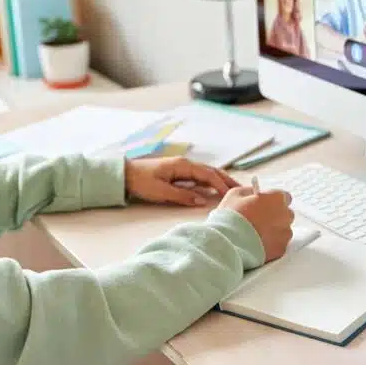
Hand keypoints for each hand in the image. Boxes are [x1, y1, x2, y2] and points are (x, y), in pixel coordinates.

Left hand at [124, 157, 239, 206]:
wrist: (124, 175)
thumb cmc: (141, 182)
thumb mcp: (161, 191)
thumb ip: (182, 196)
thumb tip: (202, 200)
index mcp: (182, 166)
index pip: (208, 174)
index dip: (221, 184)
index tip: (232, 194)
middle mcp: (184, 164)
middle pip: (210, 171)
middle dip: (226, 179)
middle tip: (241, 188)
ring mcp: (181, 167)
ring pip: (205, 173)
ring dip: (219, 179)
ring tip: (232, 188)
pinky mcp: (177, 172)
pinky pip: (198, 176)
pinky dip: (209, 181)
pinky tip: (214, 187)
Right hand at [218, 186, 294, 262]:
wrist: (229, 242)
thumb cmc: (231, 215)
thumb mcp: (235, 194)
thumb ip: (249, 191)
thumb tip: (254, 193)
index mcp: (276, 198)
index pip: (285, 197)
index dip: (273, 201)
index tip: (265, 204)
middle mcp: (285, 215)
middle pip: (285, 214)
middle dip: (275, 216)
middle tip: (258, 220)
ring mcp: (285, 234)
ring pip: (283, 231)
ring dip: (273, 231)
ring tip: (255, 235)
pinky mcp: (281, 249)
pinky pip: (278, 245)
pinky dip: (270, 244)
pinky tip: (256, 244)